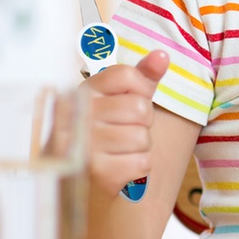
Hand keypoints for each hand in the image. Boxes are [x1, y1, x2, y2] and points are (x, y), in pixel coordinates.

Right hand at [82, 50, 168, 197]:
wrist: (79, 183)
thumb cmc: (104, 134)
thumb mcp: (117, 100)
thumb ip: (141, 78)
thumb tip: (162, 55)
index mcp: (80, 92)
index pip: (126, 75)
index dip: (139, 91)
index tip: (125, 103)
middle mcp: (75, 115)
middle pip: (140, 109)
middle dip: (141, 124)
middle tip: (120, 133)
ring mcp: (83, 145)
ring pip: (142, 138)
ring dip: (139, 148)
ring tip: (117, 152)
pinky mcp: (96, 173)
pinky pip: (142, 163)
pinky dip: (137, 168)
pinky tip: (119, 168)